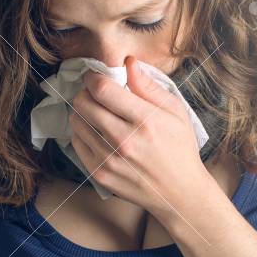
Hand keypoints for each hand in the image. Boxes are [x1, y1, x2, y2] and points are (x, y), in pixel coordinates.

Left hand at [68, 55, 215, 217]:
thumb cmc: (179, 148)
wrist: (179, 193)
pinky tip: (96, 131)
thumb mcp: (175, 111)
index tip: (94, 75)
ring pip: (76, 122)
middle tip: (96, 94)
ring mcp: (109, 160)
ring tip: (97, 113)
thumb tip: (128, 63)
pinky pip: (77, 143)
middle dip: (86, 92)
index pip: (102, 89)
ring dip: (82, 112)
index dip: (92, 77)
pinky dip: (82, 132)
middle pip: (83, 103)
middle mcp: (124, 140)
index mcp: (145, 121)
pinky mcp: (100, 175)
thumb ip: (149, 86)